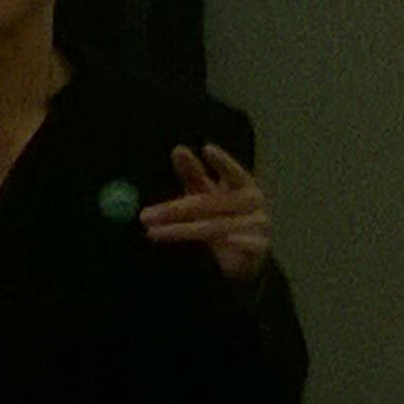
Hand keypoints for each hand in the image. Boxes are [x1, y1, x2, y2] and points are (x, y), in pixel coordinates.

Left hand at [141, 143, 272, 292]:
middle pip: (209, 204)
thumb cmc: (221, 213)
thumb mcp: (205, 192)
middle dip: (174, 210)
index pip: (232, 172)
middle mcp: (252, 202)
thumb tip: (179, 150)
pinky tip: (207, 246)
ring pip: (214, 227)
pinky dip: (226, 243)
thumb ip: (193, 173)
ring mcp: (257, 225)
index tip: (207, 149)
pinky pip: (238, 245)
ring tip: (153, 232)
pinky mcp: (258, 247)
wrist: (245, 254)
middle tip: (145, 215)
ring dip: (181, 230)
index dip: (222, 162)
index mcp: (242, 184)